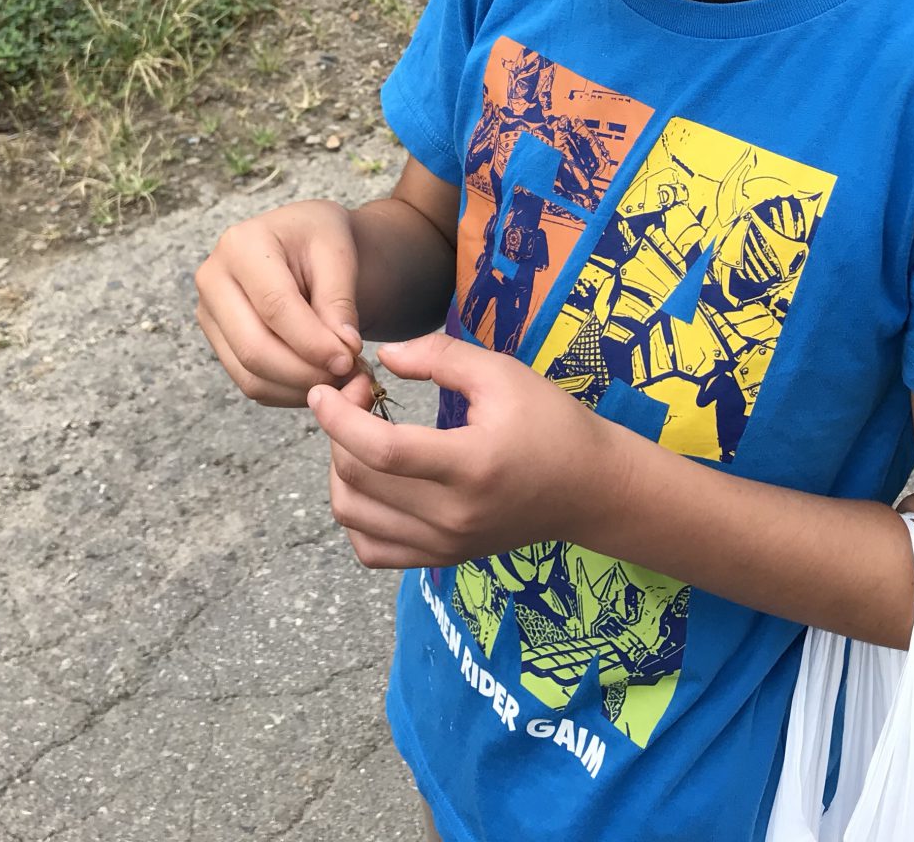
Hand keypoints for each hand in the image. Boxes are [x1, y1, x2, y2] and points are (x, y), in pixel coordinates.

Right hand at [195, 200, 365, 406]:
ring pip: (249, 375)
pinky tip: (318, 378)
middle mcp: (213, 280)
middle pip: (254, 348)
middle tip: (347, 375)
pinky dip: (288, 392)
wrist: (305, 242)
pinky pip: (250, 383)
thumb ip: (339, 301)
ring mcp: (209, 314)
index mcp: (241, 245)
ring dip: (299, 388)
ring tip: (339, 378)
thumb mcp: (339, 253)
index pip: (275, 308)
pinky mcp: (218, 341)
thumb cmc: (321, 238)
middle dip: (306, 372)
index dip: (313, 342)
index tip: (349, 359)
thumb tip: (343, 351)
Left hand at [309, 332, 620, 568]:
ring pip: (354, 517)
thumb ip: (439, 356)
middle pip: (358, 481)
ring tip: (361, 435)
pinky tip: (372, 478)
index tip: (322, 390)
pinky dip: (356, 514)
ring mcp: (445, 545)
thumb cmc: (551, 423)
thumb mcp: (502, 374)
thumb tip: (382, 356)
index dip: (338, 418)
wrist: (590, 490)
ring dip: (340, 469)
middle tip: (359, 396)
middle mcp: (452, 516)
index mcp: (471, 465)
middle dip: (338, 431)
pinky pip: (371, 549)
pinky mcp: (442, 558)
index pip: (382, 451)